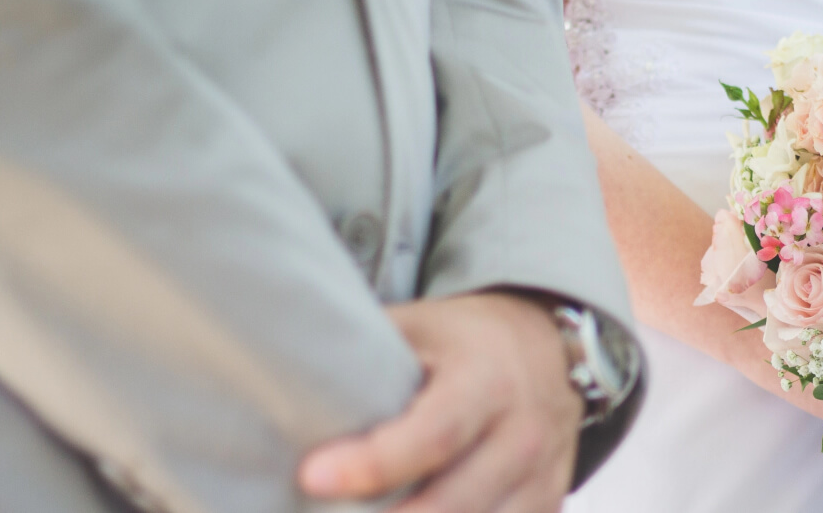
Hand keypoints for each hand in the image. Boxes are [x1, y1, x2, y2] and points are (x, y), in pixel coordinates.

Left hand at [299, 291, 583, 512]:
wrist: (546, 350)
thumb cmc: (460, 341)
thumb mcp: (418, 328)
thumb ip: (366, 354)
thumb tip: (276, 375)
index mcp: (487, 380)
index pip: (434, 435)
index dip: (374, 465)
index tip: (311, 477)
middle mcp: (523, 434)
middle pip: (453, 505)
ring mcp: (541, 479)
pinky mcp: (545, 508)